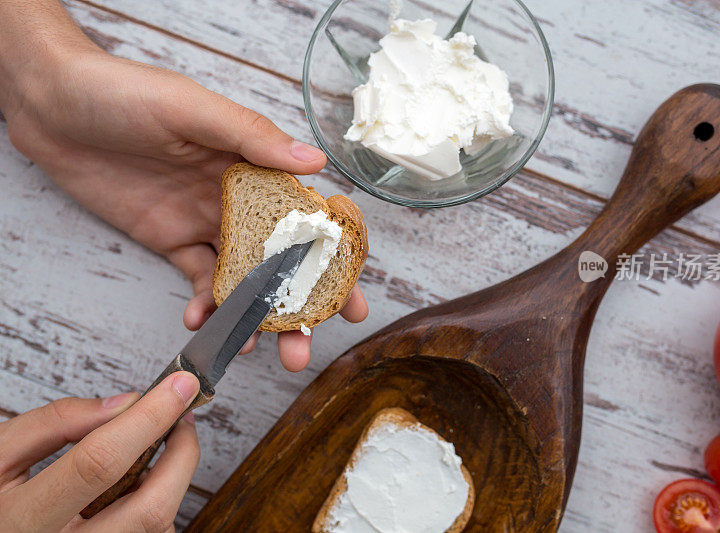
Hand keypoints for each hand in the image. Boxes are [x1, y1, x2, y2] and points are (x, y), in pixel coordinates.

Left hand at [0, 24, 367, 370]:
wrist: (55, 107)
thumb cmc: (125, 93)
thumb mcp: (192, 109)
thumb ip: (251, 137)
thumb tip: (315, 162)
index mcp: (254, 166)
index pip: (306, 220)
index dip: (333, 262)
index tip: (352, 299)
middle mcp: (238, 198)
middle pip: (280, 259)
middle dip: (297, 305)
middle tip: (306, 346)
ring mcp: (205, 222)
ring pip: (242, 278)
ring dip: (251, 315)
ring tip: (254, 347)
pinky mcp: (171, 239)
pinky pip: (197, 278)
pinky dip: (204, 304)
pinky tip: (202, 322)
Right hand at [0, 372, 200, 531]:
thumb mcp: (0, 452)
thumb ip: (57, 422)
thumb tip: (125, 404)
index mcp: (25, 520)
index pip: (101, 462)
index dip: (147, 418)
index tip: (178, 387)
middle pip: (150, 507)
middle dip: (180, 455)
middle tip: (182, 417)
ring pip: (158, 523)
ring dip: (170, 477)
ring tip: (156, 445)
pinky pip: (151, 531)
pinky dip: (156, 498)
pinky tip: (137, 480)